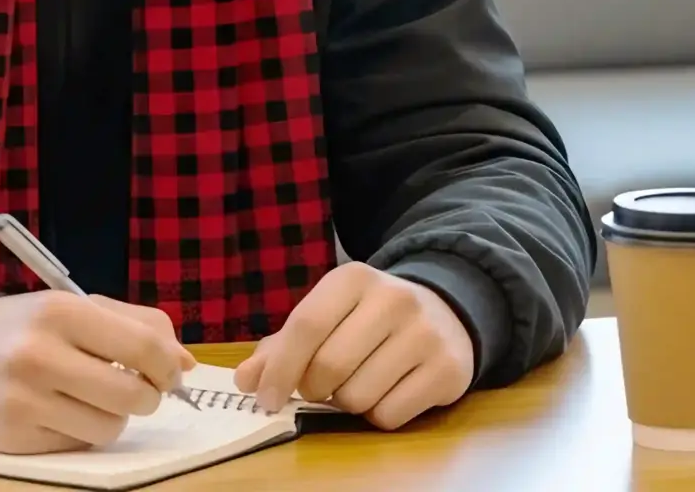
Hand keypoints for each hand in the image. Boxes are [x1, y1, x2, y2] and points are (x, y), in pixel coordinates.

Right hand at [0, 292, 195, 453]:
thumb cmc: (20, 329)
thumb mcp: (72, 308)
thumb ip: (136, 325)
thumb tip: (187, 364)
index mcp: (62, 311)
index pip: (145, 346)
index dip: (169, 366)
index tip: (172, 374)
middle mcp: (41, 355)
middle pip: (134, 394)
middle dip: (147, 397)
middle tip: (134, 390)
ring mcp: (23, 399)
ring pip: (109, 427)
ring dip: (113, 417)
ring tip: (89, 399)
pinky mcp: (12, 437)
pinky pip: (76, 444)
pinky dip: (78, 432)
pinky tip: (56, 412)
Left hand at [235, 263, 475, 429]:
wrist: (446, 312)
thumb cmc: (369, 319)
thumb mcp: (327, 316)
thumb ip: (281, 347)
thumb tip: (246, 381)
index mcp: (354, 279)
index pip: (305, 326)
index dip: (279, 369)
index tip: (266, 398)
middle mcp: (394, 299)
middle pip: (328, 367)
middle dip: (314, 390)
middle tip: (320, 387)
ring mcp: (425, 334)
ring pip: (357, 398)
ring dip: (347, 404)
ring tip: (360, 382)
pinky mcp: (448, 369)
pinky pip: (390, 415)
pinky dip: (379, 415)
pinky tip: (389, 391)